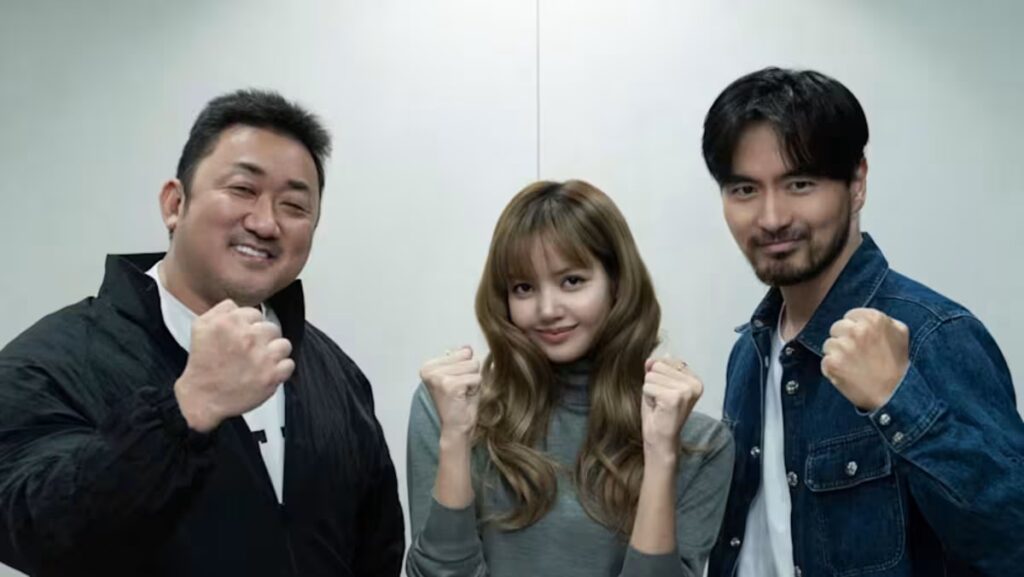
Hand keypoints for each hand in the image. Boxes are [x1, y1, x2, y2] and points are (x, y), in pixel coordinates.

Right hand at [174, 299, 293, 432]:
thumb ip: (221, 310)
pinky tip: (266, 373)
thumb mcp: (201, 326)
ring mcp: (262, 356)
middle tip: (251, 351)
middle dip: (263, 339)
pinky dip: (280, 370)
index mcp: (230, 322)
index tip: (244, 337)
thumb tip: (239, 305)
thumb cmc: (202, 363)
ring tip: (261, 361)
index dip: (250, 326)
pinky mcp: (272, 375)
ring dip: (275, 353)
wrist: (202, 397)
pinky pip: (289, 364)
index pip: (256, 314)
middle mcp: (248, 336)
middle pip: (272, 328)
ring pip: (284, 345)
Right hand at [420, 346, 480, 438]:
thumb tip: (467, 346)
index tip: (457, 383)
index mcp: (429, 366)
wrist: (456, 428)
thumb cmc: (459, 403)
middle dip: (470, 374)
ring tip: (463, 393)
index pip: (463, 351)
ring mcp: (438, 377)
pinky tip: (464, 398)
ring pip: (473, 366)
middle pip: (469, 357)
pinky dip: (475, 389)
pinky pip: (476, 378)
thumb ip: (462, 360)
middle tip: (461, 390)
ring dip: (473, 382)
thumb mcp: (460, 375)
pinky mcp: (449, 385)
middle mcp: (429, 370)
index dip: (466, 368)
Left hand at [641, 357, 702, 463]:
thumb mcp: (658, 385)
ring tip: (659, 404)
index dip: (659, 377)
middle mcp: (694, 384)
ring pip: (651, 375)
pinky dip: (647, 397)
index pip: (667, 360)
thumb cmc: (659, 413)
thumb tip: (651, 359)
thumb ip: (657, 370)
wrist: (660, 439)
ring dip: (650, 390)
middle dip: (653, 383)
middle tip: (660, 401)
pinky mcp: (674, 397)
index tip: (665, 395)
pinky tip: (657, 408)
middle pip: (658, 365)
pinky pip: (648, 386)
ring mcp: (686, 390)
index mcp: (695, 380)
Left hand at [822, 308, 909, 410]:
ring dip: (837, 354)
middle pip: (836, 328)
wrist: (893, 395)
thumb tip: (866, 315)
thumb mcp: (900, 333)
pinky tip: (848, 374)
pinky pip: (825, 360)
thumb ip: (884, 319)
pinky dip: (833, 368)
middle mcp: (856, 330)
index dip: (854, 329)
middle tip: (858, 355)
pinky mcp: (832, 363)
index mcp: (873, 319)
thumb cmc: (897, 365)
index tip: (862, 341)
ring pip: (829, 344)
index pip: (850, 316)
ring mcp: (843, 346)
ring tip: (854, 366)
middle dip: (844, 339)